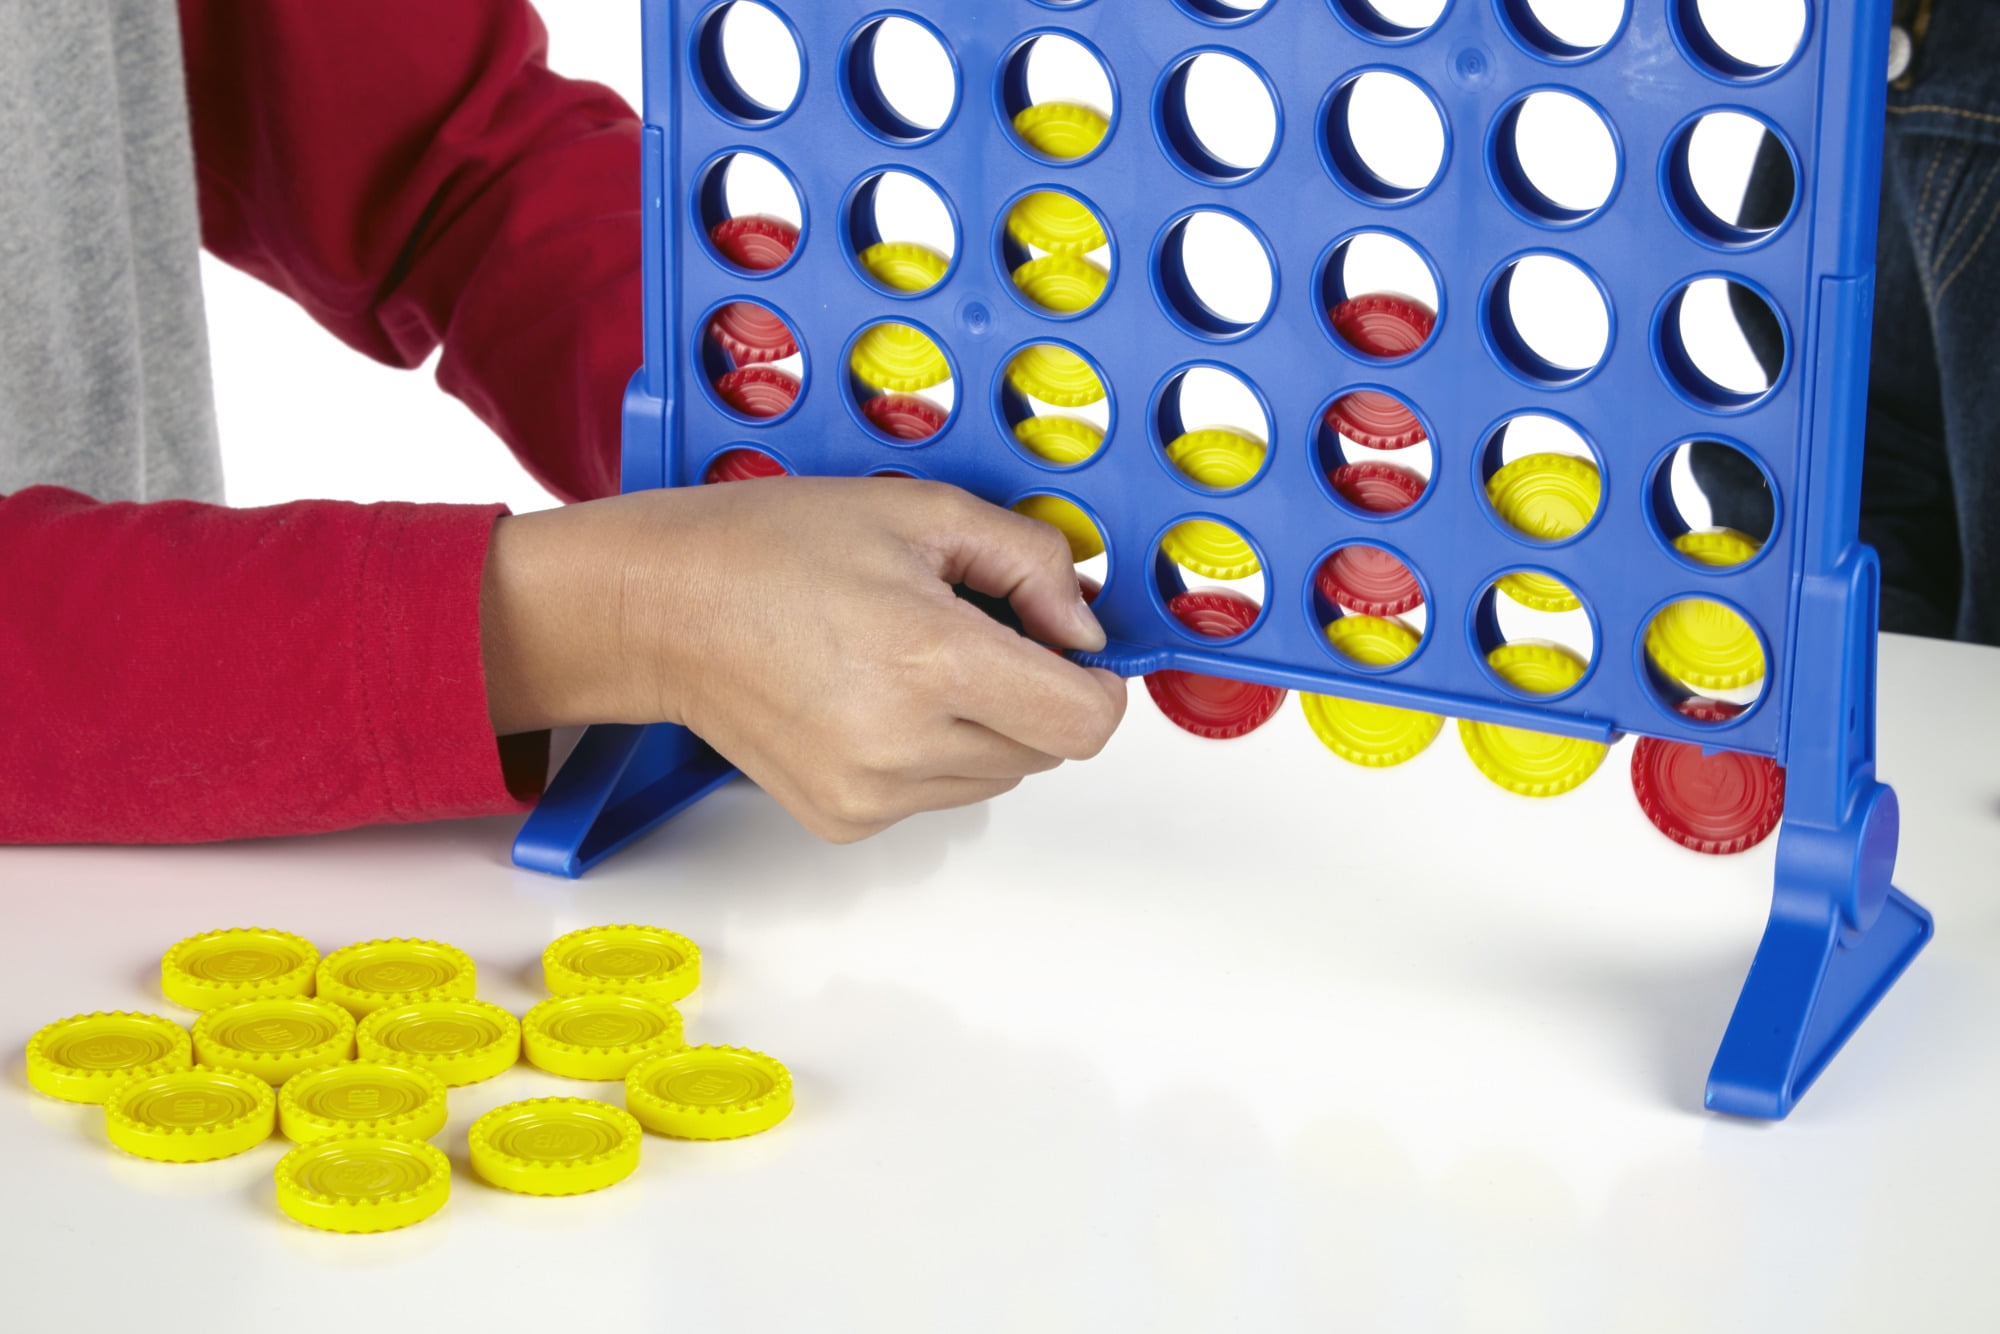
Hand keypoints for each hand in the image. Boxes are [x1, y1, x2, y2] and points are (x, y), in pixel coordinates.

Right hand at [480, 478, 1126, 840]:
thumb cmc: (768, 549)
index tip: (1073, 649)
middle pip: (1047, 749)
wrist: (659, 610)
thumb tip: (1084, 626)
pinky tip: (872, 695)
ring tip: (909, 660)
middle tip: (970, 629)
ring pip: (997, 776)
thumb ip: (1030, 562)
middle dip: (1033, 691)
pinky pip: (937, 794)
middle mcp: (904, 744)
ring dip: (985, 725)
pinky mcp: (843, 820)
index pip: (1084, 721)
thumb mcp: (921, 510)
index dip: (1097, 683)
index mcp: (931, 660)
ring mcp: (870, 794)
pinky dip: (932, 751)